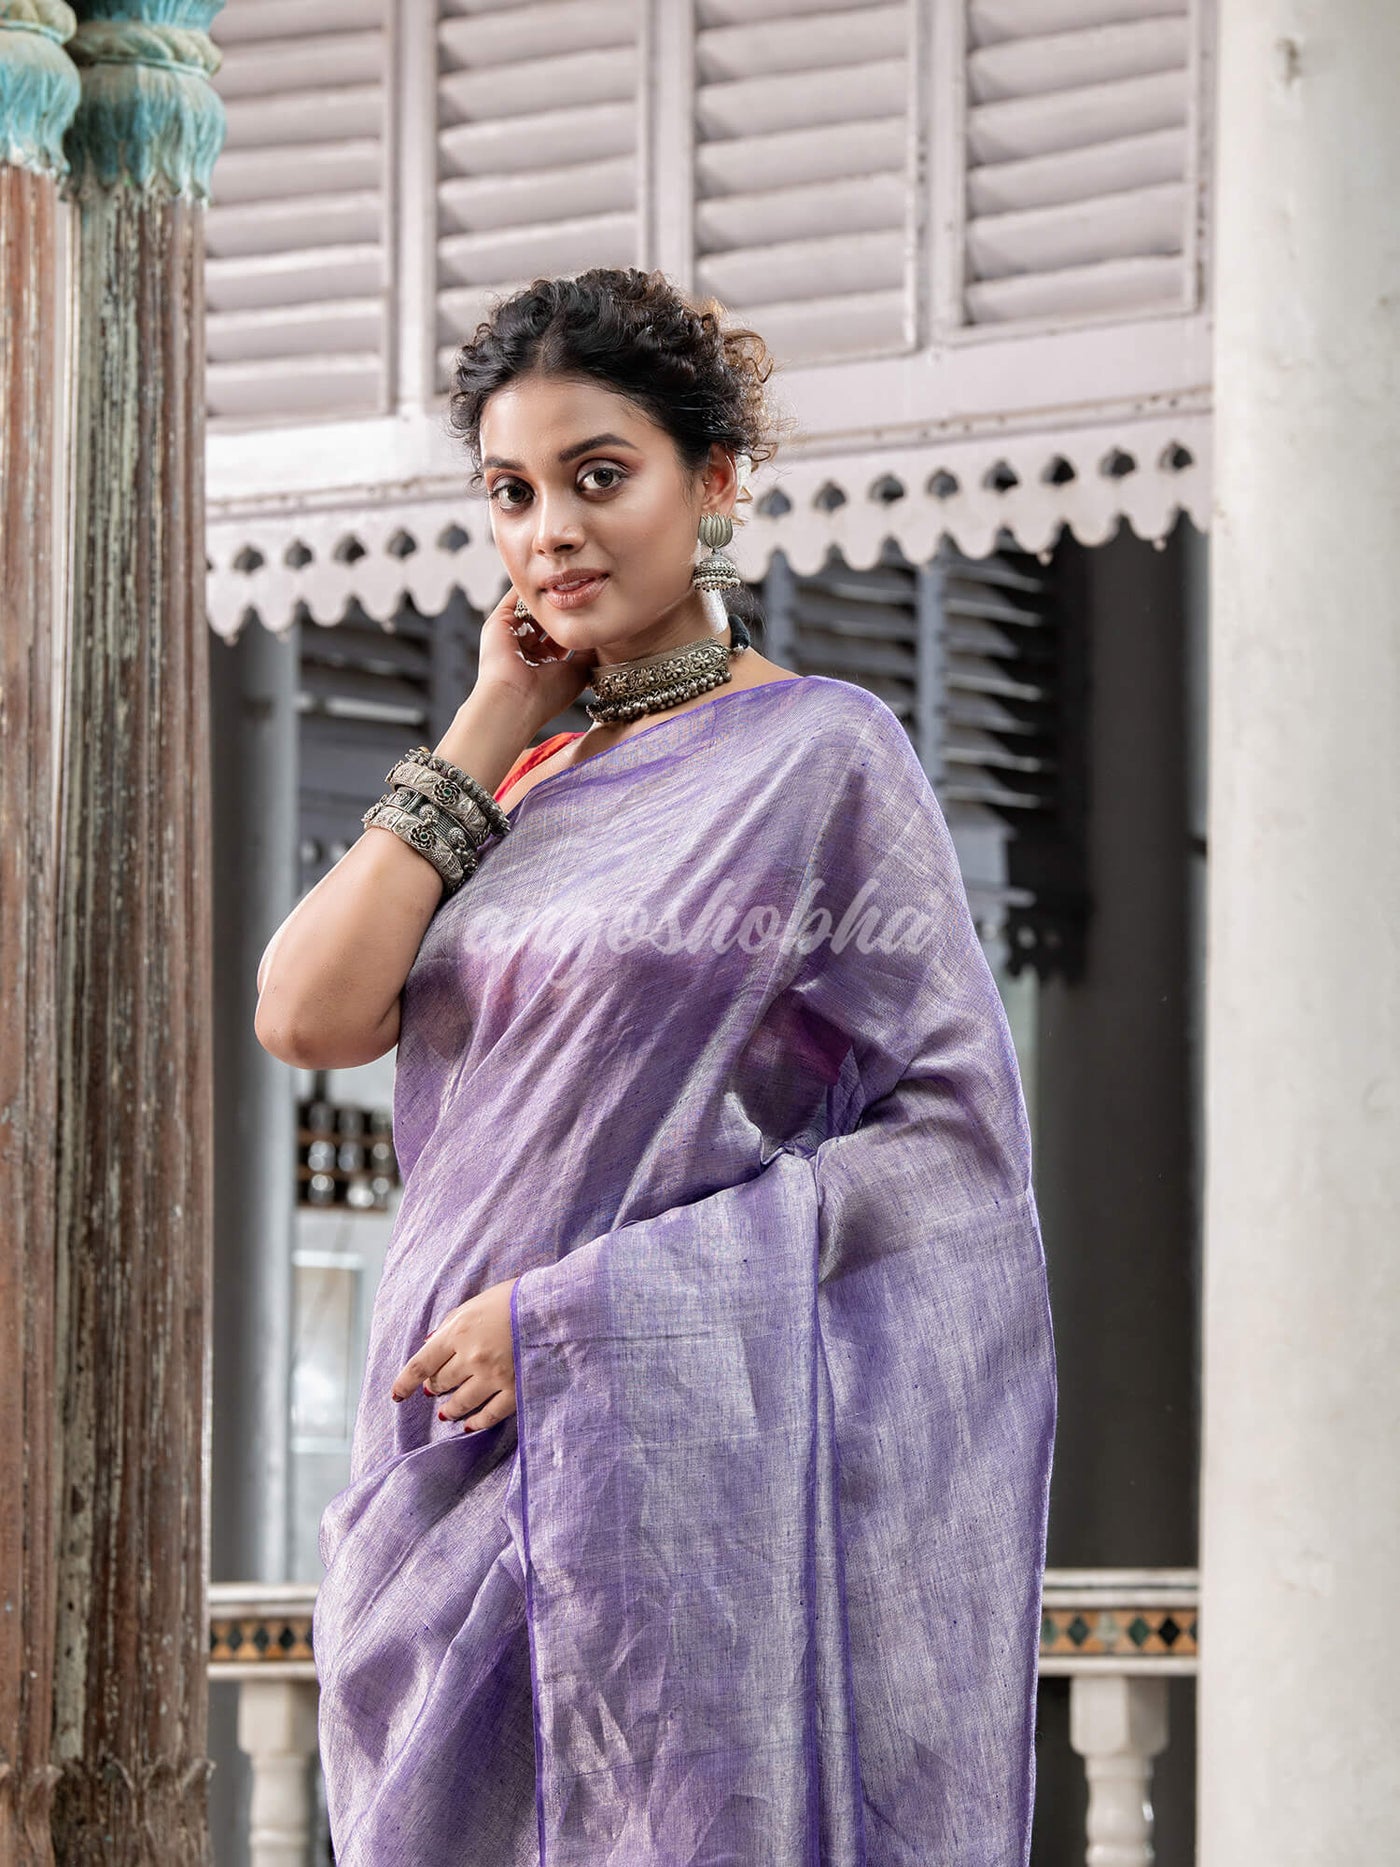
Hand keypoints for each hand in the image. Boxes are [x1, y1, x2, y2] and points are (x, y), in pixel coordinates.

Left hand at [390, 1276, 520, 1432]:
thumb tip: (430, 1343)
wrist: (556, 1305)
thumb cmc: (516, 1298)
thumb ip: (452, 1323)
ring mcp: (493, 1376)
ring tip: (446, 1413)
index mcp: (458, 1332)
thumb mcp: (477, 1302)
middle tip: (434, 1390)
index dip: (404, 1383)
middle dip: (435, 1387)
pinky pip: (489, 1414)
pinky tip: (469, 1425)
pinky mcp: (514, 1390)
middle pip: (441, 1383)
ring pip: (461, 1402)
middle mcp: (471, 1357)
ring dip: (450, 1409)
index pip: (420, 1364)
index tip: (397, 1395)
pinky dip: (476, 1422)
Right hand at [474, 586, 594, 726]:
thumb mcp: (578, 670)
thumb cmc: (547, 694)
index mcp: (544, 665)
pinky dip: (529, 588)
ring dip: (547, 596)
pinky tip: (547, 579)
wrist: (515, 700)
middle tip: (583, 588)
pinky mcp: (498, 623)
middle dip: (562, 607)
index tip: (594, 610)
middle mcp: (526, 650)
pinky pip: (515, 598)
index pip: (560, 637)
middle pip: (546, 621)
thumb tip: (601, 631)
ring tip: (568, 580)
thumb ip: (588, 648)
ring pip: (531, 608)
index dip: (575, 624)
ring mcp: (511, 636)